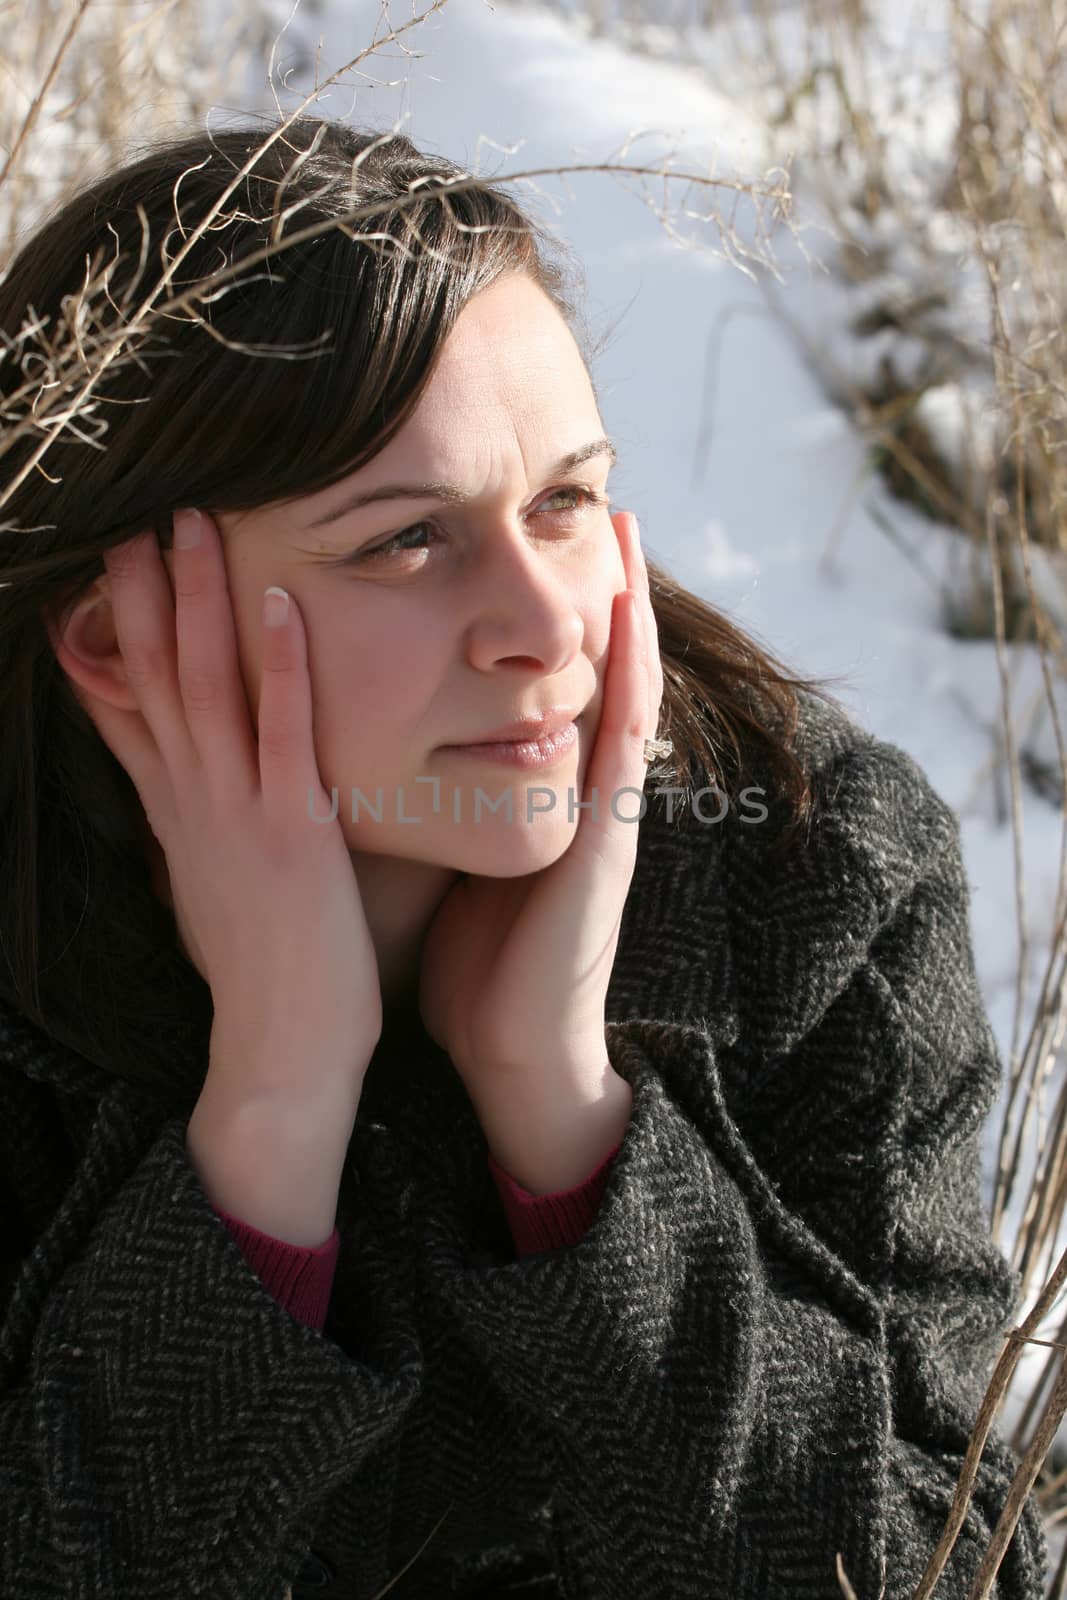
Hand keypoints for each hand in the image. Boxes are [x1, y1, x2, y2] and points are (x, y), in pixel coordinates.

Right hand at [60, 509, 382, 1111]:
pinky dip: (276, 667)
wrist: (280, 1049)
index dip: (111, 626)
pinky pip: (280, 732)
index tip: (103, 556)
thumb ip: (191, 818)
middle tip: (135, 507)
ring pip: (202, 686)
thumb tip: (174, 779)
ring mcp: (234, 811)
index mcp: (176, 808)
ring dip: (196, 602)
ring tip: (190, 522)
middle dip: (139, 588)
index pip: (129, 699)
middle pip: (152, 673)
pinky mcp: (289, 831)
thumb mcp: (209, 879)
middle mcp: (191, 799)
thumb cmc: (265, 968)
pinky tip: (280, 604)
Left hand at [417, 511, 662, 1164]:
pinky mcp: (608, 841)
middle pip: (597, 670)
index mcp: (542, 793)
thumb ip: (444, 802)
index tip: (535, 538)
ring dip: (630, 611)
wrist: (510, 1052)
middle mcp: (582, 791)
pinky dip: (630, 677)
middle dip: (600, 589)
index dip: (552, 614)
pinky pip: (623, 743)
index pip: (553, 684)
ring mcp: (605, 813)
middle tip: (597, 501)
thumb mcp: (455, 860)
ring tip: (624, 529)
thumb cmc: (477, 962)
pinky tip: (630, 622)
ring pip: (624, 689)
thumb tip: (385, 743)